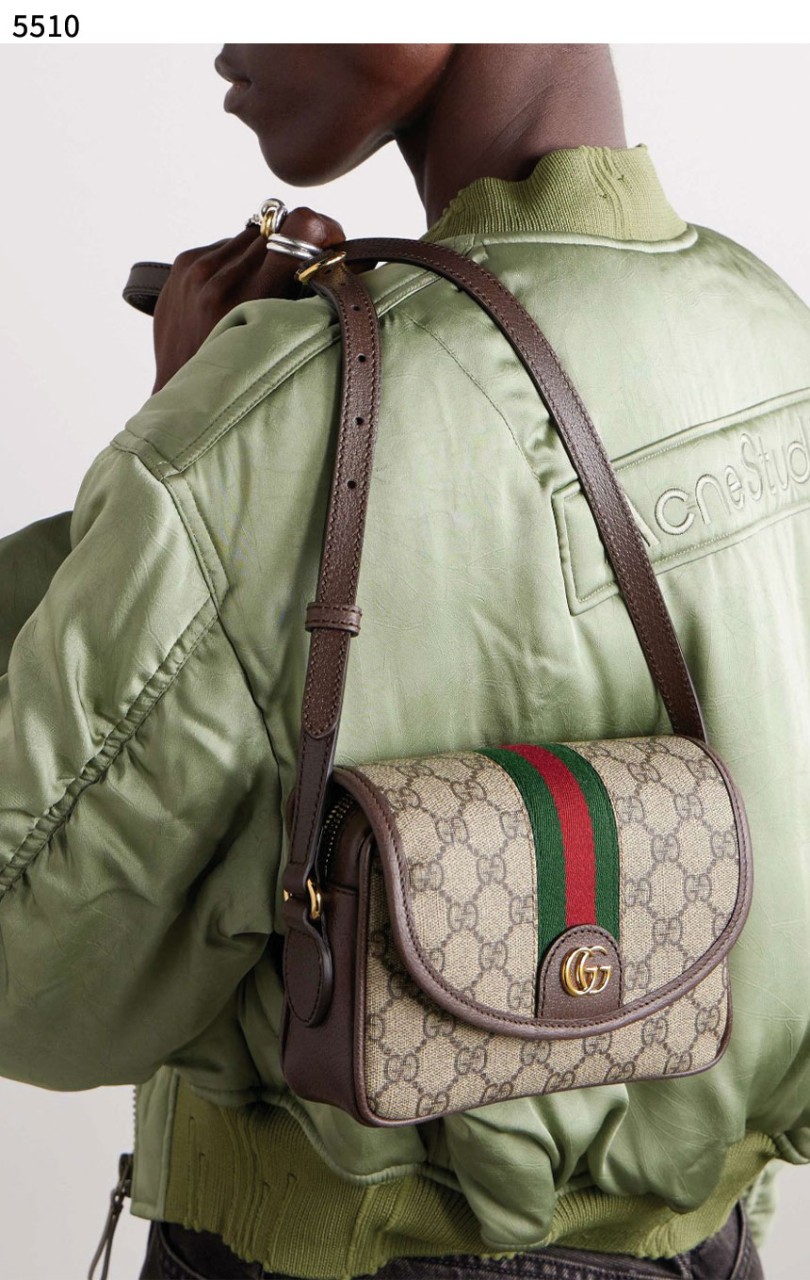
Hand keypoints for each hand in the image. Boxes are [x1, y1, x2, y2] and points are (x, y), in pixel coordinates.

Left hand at [151, 206, 345, 393]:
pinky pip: (227, 245)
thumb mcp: (288, 350)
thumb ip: (319, 304)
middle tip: (302, 274)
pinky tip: (238, 294)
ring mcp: (199, 269)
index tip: (332, 246)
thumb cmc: (245, 383)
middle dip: (297, 246)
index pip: (300, 227)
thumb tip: (358, 262)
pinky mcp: (184, 264)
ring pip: (253, 233)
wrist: (183, 400)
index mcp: (255, 298)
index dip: (324, 230)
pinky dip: (240, 262)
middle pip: (279, 227)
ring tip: (264, 289)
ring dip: (266, 253)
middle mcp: (222, 278)